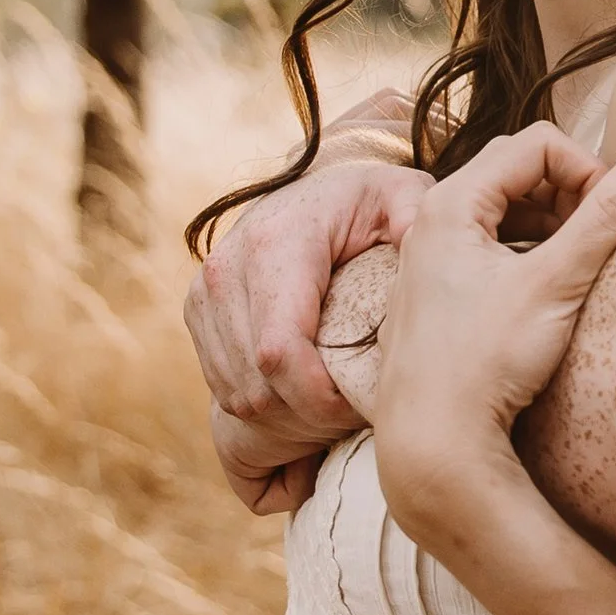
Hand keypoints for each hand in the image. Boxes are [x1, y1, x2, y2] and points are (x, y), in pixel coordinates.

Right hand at [185, 147, 434, 506]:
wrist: (311, 193)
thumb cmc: (367, 204)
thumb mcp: (403, 197)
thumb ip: (416, 216)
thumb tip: (418, 243)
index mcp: (272, 247)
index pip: (279, 353)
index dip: (319, 400)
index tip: (359, 409)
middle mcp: (224, 275)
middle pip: (257, 388)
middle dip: (309, 419)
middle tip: (355, 415)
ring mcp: (203, 300)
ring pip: (237, 400)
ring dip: (287, 422)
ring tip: (335, 409)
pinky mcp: (197, 320)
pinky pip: (224, 396)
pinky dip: (265, 415)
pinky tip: (305, 403)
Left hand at [372, 125, 615, 557]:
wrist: (433, 444)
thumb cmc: (485, 361)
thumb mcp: (557, 281)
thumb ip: (608, 216)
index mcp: (450, 203)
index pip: (536, 145)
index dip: (588, 168)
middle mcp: (429, 222)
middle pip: (516, 171)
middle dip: (570, 192)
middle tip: (603, 234)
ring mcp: (427, 260)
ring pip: (502, 211)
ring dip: (550, 223)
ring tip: (581, 262)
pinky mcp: (434, 296)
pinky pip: (487, 249)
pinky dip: (527, 254)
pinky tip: (548, 293)